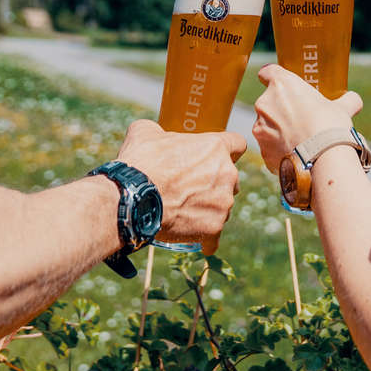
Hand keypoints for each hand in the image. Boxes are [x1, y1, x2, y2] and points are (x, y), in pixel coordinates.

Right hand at [115, 120, 244, 249]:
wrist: (133, 198)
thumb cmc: (141, 161)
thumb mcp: (145, 132)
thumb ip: (159, 131)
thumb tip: (154, 135)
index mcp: (215, 148)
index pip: (237, 144)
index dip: (227, 150)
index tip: (216, 157)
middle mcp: (226, 174)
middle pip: (230, 178)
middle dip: (215, 182)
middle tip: (191, 186)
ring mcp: (223, 203)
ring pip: (222, 206)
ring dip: (208, 208)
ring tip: (183, 211)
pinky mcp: (214, 228)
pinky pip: (214, 236)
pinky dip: (205, 237)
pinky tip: (195, 238)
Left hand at [252, 64, 362, 174]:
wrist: (322, 157)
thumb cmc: (330, 125)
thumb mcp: (342, 108)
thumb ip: (346, 100)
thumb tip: (354, 100)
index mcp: (281, 85)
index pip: (267, 72)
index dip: (273, 79)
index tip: (282, 87)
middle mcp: (265, 103)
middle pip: (268, 102)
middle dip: (280, 110)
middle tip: (299, 119)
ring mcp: (260, 127)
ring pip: (266, 126)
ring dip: (278, 131)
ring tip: (299, 140)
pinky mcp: (262, 150)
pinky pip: (269, 147)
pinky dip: (279, 150)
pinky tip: (296, 154)